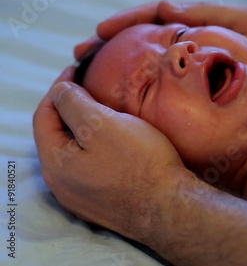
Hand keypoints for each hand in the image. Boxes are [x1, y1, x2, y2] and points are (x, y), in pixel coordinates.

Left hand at [33, 67, 187, 241]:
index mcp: (55, 162)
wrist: (170, 207)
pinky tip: (115, 143)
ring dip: (84, 130)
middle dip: (71, 109)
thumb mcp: (104, 124)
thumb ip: (73, 102)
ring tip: (104, 113)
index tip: (76, 70)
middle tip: (91, 90)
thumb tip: (60, 90)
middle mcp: (61, 184)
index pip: (44, 115)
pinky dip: (96, 148)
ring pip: (74, 152)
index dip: (59, 88)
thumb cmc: (140, 163)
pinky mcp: (100, 203)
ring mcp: (80, 197)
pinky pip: (89, 168)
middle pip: (57, 135)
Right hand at [74, 1, 246, 80]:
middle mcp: (185, 46)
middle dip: (108, 45)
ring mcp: (188, 69)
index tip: (100, 31)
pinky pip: (161, 88)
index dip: (123, 23)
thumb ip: (206, 14)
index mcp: (192, 25)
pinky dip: (139, 91)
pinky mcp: (193, 91)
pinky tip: (121, 99)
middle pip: (138, 41)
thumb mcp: (243, 21)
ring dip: (116, 68)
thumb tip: (165, 8)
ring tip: (89, 74)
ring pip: (145, 65)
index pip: (149, 18)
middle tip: (80, 54)